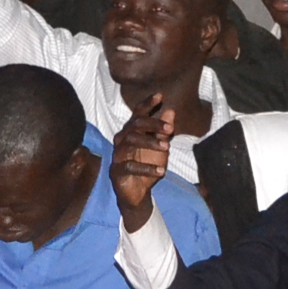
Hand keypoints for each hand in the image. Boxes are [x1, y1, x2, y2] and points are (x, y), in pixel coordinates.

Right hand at [109, 95, 174, 223]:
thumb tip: (171, 111)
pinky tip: (161, 171)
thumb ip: (163, 131)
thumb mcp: (160, 147)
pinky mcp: (116, 171)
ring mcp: (117, 154)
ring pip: (130, 141)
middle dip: (153, 124)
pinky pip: (130, 166)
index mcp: (131, 130)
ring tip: (168, 148)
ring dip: (150, 143)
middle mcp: (122, 139)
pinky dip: (146, 168)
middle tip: (170, 129)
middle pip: (134, 125)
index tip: (161, 95)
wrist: (138, 193)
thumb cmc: (148, 164)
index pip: (137, 113)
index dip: (147, 104)